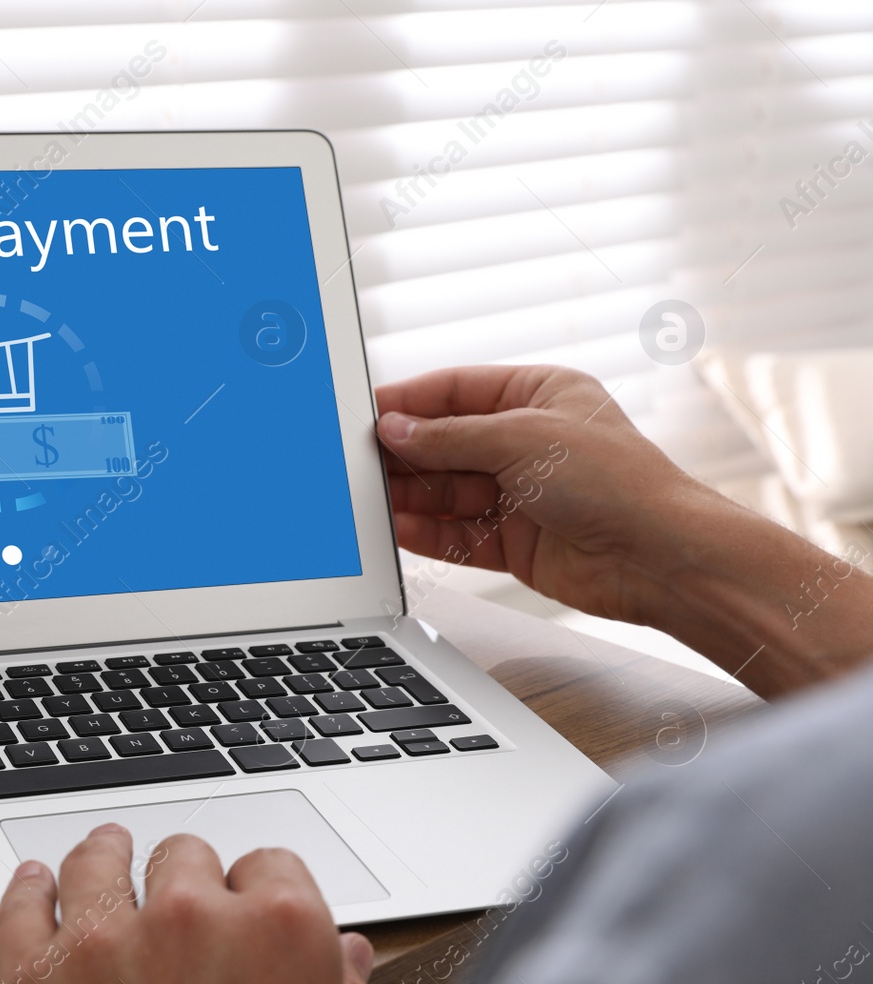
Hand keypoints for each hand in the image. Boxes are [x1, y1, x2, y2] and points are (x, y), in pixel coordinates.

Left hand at [0, 825, 391, 983]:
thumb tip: (346, 958)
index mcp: (282, 934)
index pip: (270, 864)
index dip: (259, 891)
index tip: (246, 905)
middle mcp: (189, 921)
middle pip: (184, 856)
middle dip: (184, 882)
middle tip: (180, 912)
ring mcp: (101, 947)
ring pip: (96, 861)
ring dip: (103, 859)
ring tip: (104, 858)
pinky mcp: (29, 982)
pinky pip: (20, 906)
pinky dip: (27, 889)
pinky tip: (35, 883)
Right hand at [376, 364, 694, 623]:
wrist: (660, 559)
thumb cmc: (618, 483)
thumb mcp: (523, 439)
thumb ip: (450, 436)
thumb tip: (396, 428)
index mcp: (539, 395)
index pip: (456, 391)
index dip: (409, 402)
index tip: (366, 413)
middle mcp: (527, 442)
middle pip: (445, 443)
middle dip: (404, 453)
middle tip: (356, 461)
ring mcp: (520, 493)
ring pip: (446, 490)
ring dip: (410, 495)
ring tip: (367, 498)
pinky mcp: (514, 541)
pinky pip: (457, 532)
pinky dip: (426, 531)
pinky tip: (397, 527)